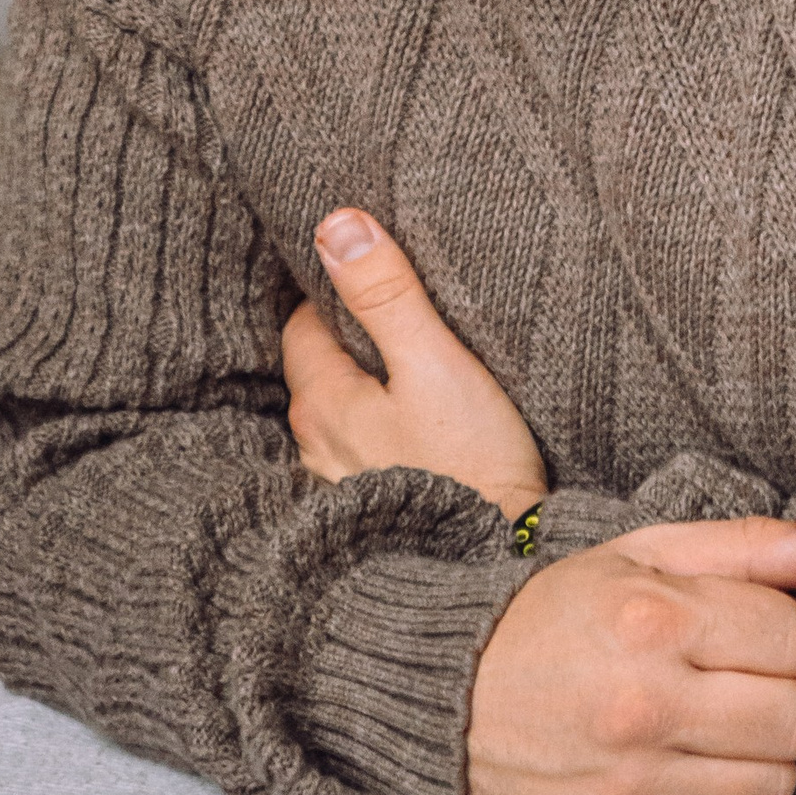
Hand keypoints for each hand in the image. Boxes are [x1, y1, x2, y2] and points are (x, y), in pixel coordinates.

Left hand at [283, 208, 547, 520]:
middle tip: (391, 309)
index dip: (332, 291)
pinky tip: (411, 427)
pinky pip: (358, 452)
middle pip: (317, 368)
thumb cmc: (468, 465)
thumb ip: (386, 294)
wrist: (492, 571)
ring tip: (406, 366)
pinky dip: (375, 428)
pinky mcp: (367, 513)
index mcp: (321, 403)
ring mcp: (335, 486)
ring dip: (362, 385)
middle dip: (346, 336)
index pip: (303, 324)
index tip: (368, 271)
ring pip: (337, 412)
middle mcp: (313, 447)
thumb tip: (337, 224)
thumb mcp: (434, 363)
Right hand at [466, 507, 795, 794]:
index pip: (795, 639)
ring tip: (705, 726)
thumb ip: (752, 545)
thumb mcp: (647, 553)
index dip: (778, 633)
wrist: (450, 700)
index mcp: (652, 620)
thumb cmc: (561, 616)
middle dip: (779, 696)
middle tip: (730, 682)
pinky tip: (677, 769)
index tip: (738, 631)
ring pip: (775, 785)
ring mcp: (630, 786)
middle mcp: (643, 707)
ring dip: (754, 755)